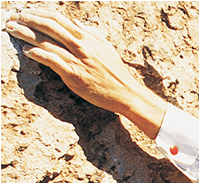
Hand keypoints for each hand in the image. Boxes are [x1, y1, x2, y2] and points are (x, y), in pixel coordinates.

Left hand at [5, 9, 166, 137]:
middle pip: (48, 26)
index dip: (39, 12)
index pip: (57, 18)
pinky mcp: (73, 75)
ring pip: (45, 42)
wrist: (125, 93)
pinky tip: (27, 52)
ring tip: (11, 29)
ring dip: (25, 34)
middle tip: (12, 17)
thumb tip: (78, 24)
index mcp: (86, 37)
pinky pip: (51, 61)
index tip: (27, 11)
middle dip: (27, 19)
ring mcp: (76, 60)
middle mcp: (80, 45)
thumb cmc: (116, 73)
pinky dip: (37, 54)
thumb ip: (92, 34)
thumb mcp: (107, 48)